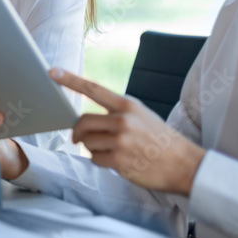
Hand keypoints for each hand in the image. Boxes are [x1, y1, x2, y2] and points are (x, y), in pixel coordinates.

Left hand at [55, 69, 204, 195]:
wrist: (184, 164)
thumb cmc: (160, 140)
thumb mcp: (142, 115)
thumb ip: (117, 112)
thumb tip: (87, 118)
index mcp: (128, 105)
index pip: (93, 89)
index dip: (70, 80)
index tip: (52, 72)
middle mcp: (123, 120)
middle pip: (82, 122)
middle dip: (78, 132)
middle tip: (79, 138)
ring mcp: (121, 141)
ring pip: (87, 142)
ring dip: (92, 148)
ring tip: (111, 151)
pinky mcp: (119, 161)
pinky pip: (95, 159)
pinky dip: (100, 161)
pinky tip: (117, 162)